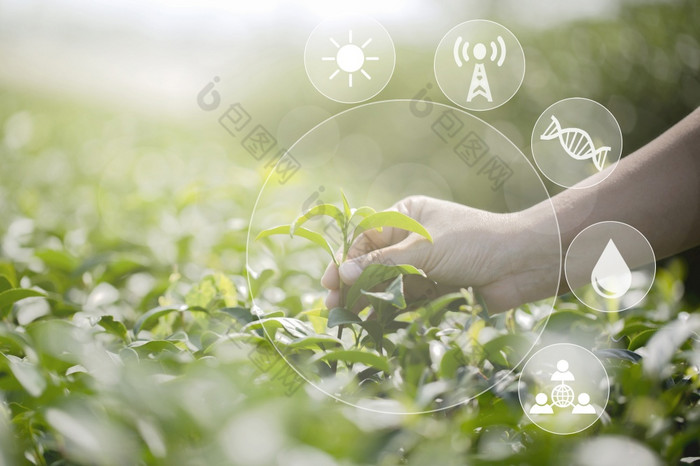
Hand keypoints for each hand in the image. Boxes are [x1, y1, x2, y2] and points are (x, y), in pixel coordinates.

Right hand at [321, 195, 545, 312]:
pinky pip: (406, 300)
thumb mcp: (423, 248)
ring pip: (388, 283)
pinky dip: (389, 311)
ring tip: (347, 318)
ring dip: (368, 299)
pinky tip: (371, 323)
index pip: (367, 238)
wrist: (524, 262)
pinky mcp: (437, 288)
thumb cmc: (473, 242)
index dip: (346, 260)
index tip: (329, 281)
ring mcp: (425, 264)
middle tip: (332, 304)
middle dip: (353, 283)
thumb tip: (340, 275)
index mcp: (407, 215)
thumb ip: (382, 263)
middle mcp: (413, 239)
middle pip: (374, 262)